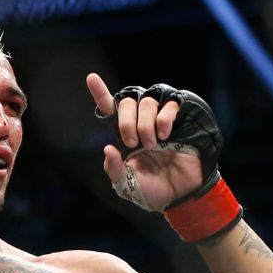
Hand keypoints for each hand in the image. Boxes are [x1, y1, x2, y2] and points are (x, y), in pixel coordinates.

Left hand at [86, 73, 203, 210]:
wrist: (180, 194)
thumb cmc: (152, 189)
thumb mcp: (127, 185)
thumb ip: (114, 170)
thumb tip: (108, 149)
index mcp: (124, 135)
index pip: (109, 109)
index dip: (100, 93)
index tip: (91, 78)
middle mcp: (140, 122)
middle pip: (126, 102)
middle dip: (126, 122)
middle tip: (133, 143)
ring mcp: (160, 119)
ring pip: (146, 101)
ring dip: (145, 124)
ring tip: (153, 144)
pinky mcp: (180, 119)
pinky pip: (169, 104)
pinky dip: (164, 118)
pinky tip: (165, 134)